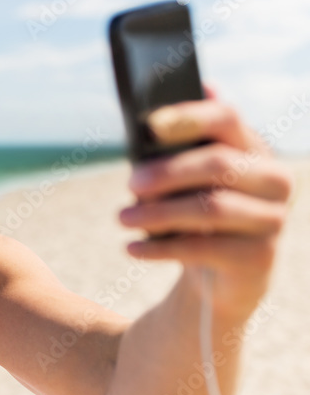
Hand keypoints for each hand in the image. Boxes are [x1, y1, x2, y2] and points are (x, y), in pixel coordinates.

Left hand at [117, 89, 293, 313]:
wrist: (217, 276)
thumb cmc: (192, 214)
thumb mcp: (180, 182)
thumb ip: (170, 152)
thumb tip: (157, 119)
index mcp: (250, 148)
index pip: (226, 118)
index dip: (189, 118)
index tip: (152, 125)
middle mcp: (272, 179)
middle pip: (219, 163)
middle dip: (167, 173)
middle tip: (131, 184)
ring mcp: (272, 218)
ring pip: (212, 207)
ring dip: (159, 213)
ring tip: (122, 218)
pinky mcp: (260, 256)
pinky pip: (205, 248)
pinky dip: (160, 248)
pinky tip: (132, 248)